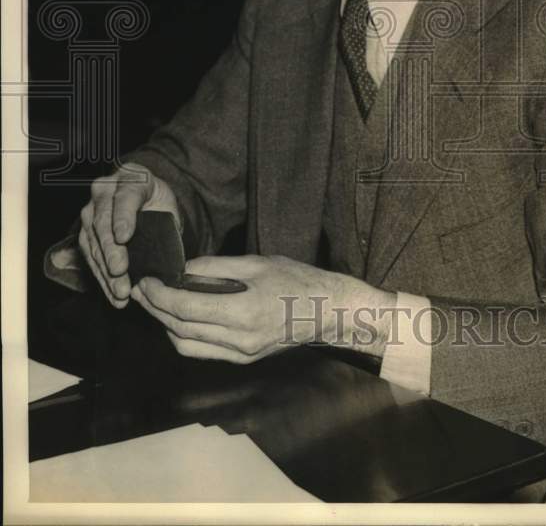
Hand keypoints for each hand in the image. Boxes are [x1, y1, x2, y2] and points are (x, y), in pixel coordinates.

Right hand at [79, 163, 180, 307]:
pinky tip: (113, 293)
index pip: (126, 196)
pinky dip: (101, 276)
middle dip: (111, 249)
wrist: (146, 200)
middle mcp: (105, 189)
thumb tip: (168, 260)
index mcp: (132, 176)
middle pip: (103, 221)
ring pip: (93, 241)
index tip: (124, 237)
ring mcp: (91, 209)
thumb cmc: (159, 203)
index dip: (124, 217)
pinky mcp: (85, 230)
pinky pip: (89, 254)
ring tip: (120, 291)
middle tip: (120, 270)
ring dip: (105, 269)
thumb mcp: (169, 206)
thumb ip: (167, 224)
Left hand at [131, 255, 396, 363]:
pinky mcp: (243, 359)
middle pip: (179, 328)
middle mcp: (239, 340)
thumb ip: (216, 267)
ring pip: (185, 345)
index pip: (184, 307)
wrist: (327, 310)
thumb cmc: (296, 280)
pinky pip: (202, 351)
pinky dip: (184, 335)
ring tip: (156, 302)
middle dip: (155, 309)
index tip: (145, 280)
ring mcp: (240, 354)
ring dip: (165, 324)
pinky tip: (180, 317)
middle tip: (142, 288)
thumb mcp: (257, 263)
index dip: (158, 295)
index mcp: (243, 312)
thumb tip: (181, 269)